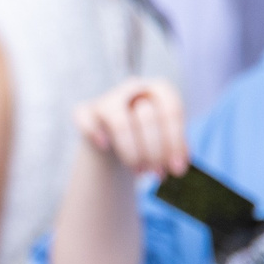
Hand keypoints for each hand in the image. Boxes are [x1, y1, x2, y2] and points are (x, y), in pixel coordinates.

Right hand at [73, 77, 191, 177]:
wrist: (115, 142)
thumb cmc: (147, 140)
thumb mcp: (166, 142)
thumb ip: (174, 149)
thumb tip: (179, 167)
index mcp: (159, 90)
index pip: (170, 110)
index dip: (174, 141)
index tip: (177, 170)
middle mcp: (133, 88)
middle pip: (146, 116)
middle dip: (154, 151)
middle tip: (156, 175)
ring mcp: (107, 99)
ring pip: (120, 122)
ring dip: (131, 151)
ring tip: (138, 172)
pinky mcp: (84, 112)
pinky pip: (86, 121)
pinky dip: (95, 134)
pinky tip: (105, 147)